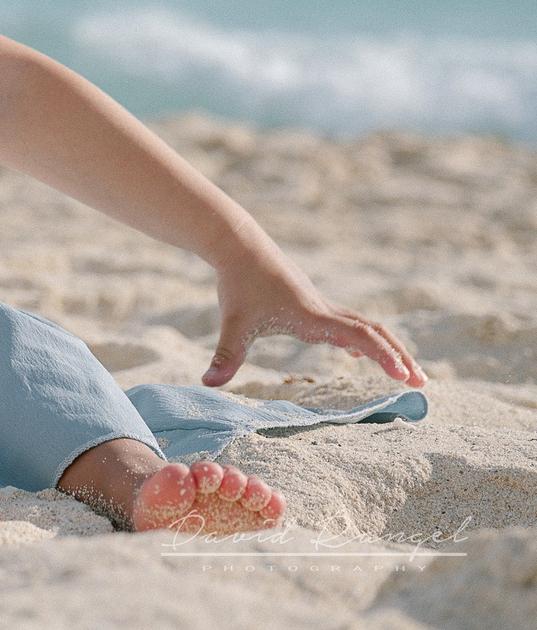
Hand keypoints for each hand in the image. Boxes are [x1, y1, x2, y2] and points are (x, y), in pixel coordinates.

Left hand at [207, 256, 426, 387]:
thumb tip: (208, 383)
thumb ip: (226, 355)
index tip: (405, 376)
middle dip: (399, 356)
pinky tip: (358, 352)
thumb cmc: (238, 283)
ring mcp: (321, 305)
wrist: (238, 246)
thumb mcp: (233, 322)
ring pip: (365, 326)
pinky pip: (348, 322)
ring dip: (387, 347)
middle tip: (421, 383)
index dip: (383, 356)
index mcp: (314, 317)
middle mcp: (325, 310)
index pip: (360, 336)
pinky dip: (363, 337)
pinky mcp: (313, 303)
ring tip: (404, 372)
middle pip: (374, 332)